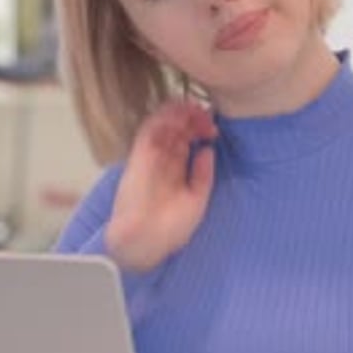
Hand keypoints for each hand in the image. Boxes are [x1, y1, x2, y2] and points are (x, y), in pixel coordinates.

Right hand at [106, 101, 216, 270]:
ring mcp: (150, 157)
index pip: (186, 140)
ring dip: (179, 113)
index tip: (213, 130)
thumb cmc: (170, 228)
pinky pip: (149, 130)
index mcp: (175, 170)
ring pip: (162, 124)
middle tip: (207, 117)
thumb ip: (203, 175)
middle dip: (192, 118)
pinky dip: (163, 117)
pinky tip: (179, 114)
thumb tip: (208, 150)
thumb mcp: (196, 200)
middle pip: (176, 128)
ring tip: (196, 110)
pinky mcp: (139, 156)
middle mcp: (163, 160)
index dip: (199, 129)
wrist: (146, 242)